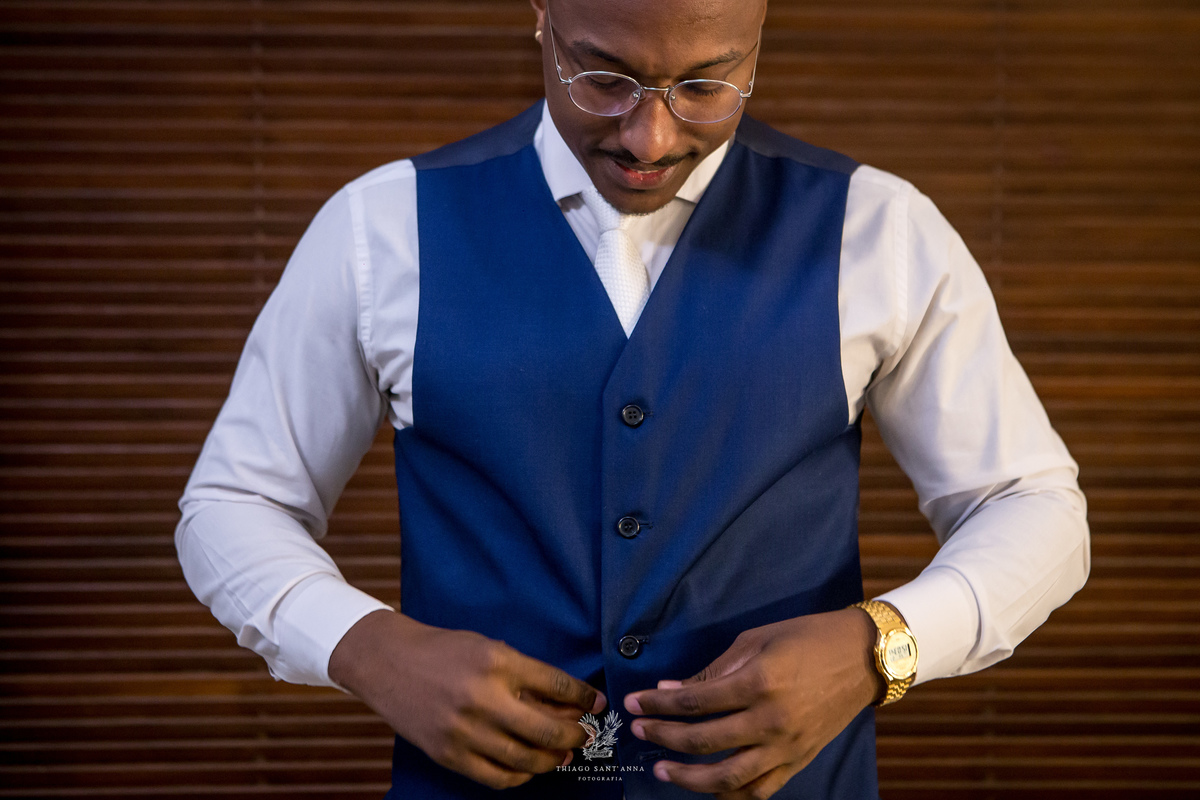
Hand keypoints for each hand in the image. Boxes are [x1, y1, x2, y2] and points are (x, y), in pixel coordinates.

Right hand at [329, 609, 605, 789]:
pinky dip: (518, 777)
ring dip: (551, 760)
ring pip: (524, 759)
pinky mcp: (448, 754)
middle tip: (583, 734)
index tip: (597, 703)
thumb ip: (524, 674)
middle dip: (574, 734)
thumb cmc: (443, 651)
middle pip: (546, 728)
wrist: (388, 663)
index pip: (555, 683)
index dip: (583, 696)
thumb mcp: (488, 648)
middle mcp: (482, 697)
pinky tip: (528, 769)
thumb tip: (564, 702)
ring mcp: (463, 730)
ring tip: (562, 755)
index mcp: (496, 662)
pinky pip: (495, 776)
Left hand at [623, 608, 882, 798]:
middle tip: (639, 730)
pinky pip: (759, 789)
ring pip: (728, 777)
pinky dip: (731, 794)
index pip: (694, 701)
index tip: (634, 703)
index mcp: (759, 683)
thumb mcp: (756, 640)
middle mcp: (771, 720)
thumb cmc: (808, 638)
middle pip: (703, 741)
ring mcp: (786, 746)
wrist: (865, 657)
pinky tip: (709, 788)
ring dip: (689, 778)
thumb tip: (673, 688)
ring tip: (662, 769)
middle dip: (663, 737)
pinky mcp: (799, 760)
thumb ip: (713, 670)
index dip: (658, 704)